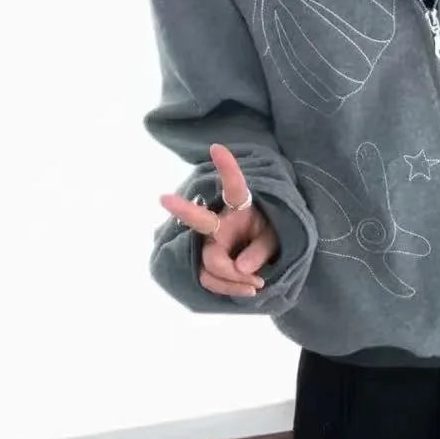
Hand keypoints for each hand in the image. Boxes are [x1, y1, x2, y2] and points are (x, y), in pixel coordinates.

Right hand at [160, 145, 279, 297]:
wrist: (260, 256)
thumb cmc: (267, 236)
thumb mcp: (276, 239)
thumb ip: (262, 249)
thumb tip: (241, 267)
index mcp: (240, 208)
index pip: (235, 188)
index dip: (228, 169)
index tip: (216, 148)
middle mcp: (218, 222)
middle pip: (201, 221)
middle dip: (184, 210)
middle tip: (163, 198)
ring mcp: (208, 243)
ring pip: (209, 263)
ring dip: (232, 279)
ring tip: (257, 285)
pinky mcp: (202, 264)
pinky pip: (208, 279)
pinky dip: (227, 288)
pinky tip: (246, 290)